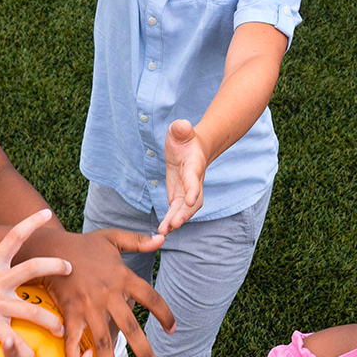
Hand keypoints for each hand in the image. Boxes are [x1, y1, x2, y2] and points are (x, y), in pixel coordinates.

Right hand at [0, 206, 70, 356]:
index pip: (13, 237)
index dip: (31, 222)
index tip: (47, 213)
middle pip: (34, 267)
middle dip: (56, 267)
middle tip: (70, 270)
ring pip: (32, 310)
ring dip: (51, 321)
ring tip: (62, 329)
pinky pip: (14, 340)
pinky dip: (26, 353)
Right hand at [32, 229, 174, 356]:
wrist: (48, 247)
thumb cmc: (82, 244)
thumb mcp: (112, 237)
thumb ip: (137, 240)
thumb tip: (163, 237)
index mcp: (122, 277)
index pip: (152, 298)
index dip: (164, 314)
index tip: (173, 330)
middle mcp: (108, 295)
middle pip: (131, 328)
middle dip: (145, 354)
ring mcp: (88, 307)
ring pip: (103, 342)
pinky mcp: (69, 313)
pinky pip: (72, 341)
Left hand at [158, 119, 208, 235]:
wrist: (193, 148)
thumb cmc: (185, 138)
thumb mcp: (181, 130)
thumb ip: (181, 129)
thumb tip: (181, 125)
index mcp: (194, 165)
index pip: (194, 178)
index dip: (193, 189)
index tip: (191, 201)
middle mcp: (193, 181)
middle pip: (192, 201)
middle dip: (184, 213)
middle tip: (174, 224)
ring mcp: (187, 190)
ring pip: (184, 209)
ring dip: (175, 220)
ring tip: (164, 231)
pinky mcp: (178, 196)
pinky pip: (176, 211)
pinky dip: (170, 220)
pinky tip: (162, 230)